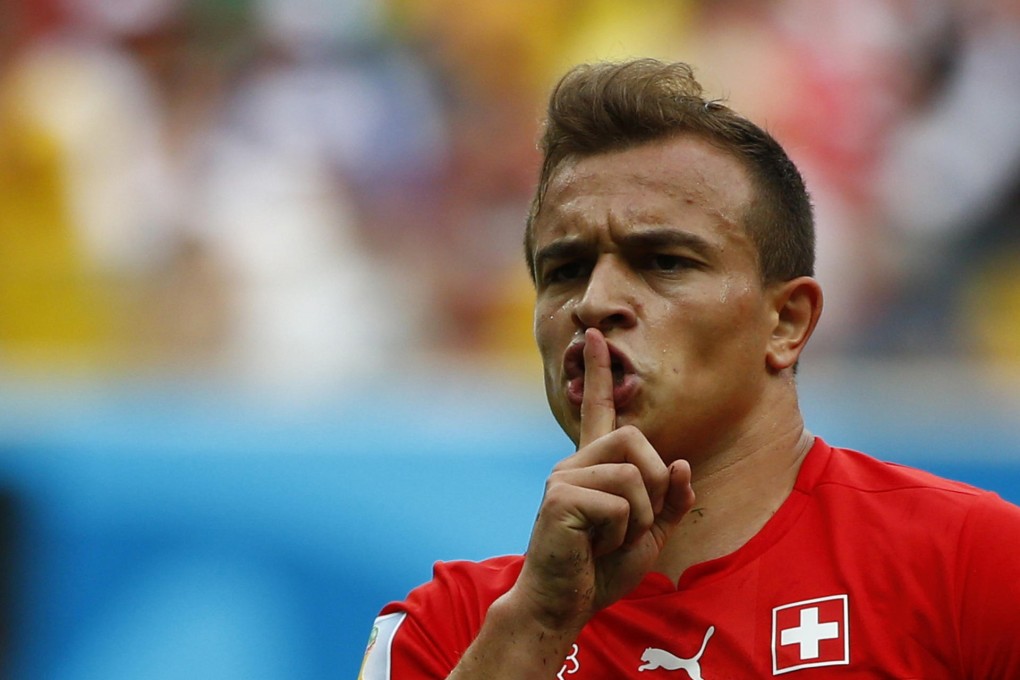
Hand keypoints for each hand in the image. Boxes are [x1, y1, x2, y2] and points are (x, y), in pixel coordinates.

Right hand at [511, 328, 694, 632]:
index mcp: (594, 466)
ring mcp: (564, 476)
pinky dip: (622, 533)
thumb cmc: (601, 569)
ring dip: (639, 518)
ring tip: (609, 540)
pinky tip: (594, 546)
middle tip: (633, 523)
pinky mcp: (560, 497)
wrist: (565, 604)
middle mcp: (574, 462)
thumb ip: (669, 500)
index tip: (593, 335)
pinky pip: (621, 503)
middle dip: (653, 484)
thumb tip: (679, 463)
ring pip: (634, 475)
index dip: (598, 372)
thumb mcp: (649, 534)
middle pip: (636, 438)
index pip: (597, 409)